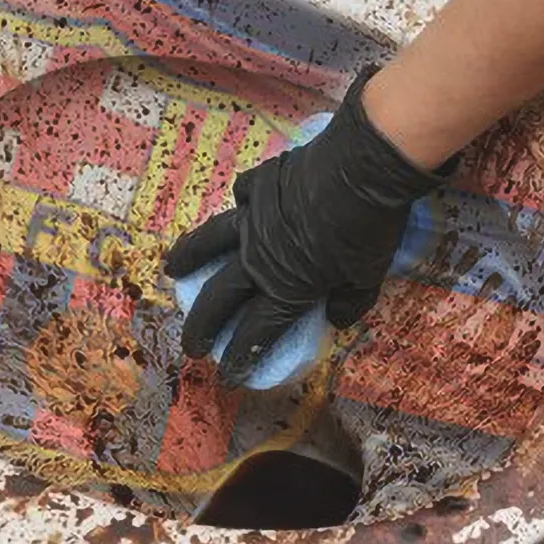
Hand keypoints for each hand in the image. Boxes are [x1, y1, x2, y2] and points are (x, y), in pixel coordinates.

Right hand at [164, 67, 453, 386]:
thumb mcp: (368, 277)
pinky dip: (240, 205)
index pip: (256, 332)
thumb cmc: (370, 228)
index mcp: (287, 288)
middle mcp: (259, 258)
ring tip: (172, 270)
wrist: (362, 166)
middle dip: (202, 327)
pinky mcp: (258, 185)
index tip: (227, 376)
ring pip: (211, 244)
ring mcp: (253, 220)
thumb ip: (348, 303)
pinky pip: (242, 197)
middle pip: (220, 298)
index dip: (240, 357)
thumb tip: (334, 318)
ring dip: (189, 259)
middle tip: (190, 346)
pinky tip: (239, 207)